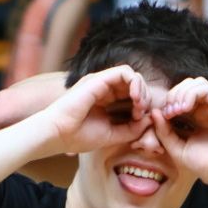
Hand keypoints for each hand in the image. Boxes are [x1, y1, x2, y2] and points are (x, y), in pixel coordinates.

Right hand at [36, 65, 152, 156]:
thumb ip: (131, 129)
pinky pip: (125, 72)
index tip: (139, 120)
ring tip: (139, 105)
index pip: (132, 95)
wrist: (58, 134)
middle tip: (141, 113)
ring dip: (141, 90)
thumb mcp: (112, 135)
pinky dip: (135, 83)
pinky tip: (135, 98)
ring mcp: (101, 82)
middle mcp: (104, 89)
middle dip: (144, 98)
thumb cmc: (79, 136)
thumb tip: (149, 120)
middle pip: (134, 84)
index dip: (142, 106)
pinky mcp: (99, 79)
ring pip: (132, 76)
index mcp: (106, 101)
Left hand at [152, 77, 207, 185]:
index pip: (179, 96)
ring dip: (181, 92)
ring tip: (176, 110)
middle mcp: (206, 109)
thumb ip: (164, 131)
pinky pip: (205, 88)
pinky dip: (191, 93)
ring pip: (196, 83)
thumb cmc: (207, 165)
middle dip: (173, 95)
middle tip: (169, 112)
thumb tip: (154, 111)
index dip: (167, 102)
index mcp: (195, 117)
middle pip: (186, 85)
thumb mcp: (177, 149)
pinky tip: (184, 108)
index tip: (162, 117)